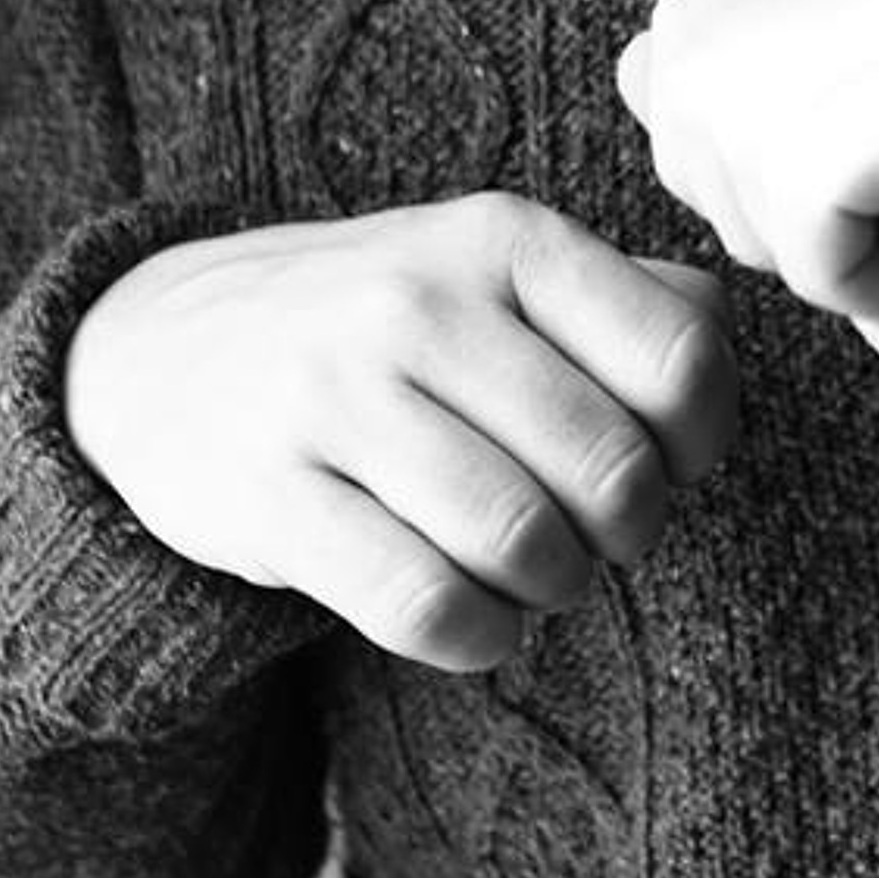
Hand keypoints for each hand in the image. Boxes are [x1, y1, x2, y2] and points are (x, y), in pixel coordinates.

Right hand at [63, 194, 736, 669]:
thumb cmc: (385, 322)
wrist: (157, 352)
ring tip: (537, 572)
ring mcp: (337, 398)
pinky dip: (480, 638)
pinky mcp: (270, 499)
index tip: (674, 459)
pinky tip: (478, 619)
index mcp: (506, 239)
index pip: (680, 357)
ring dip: (555, 588)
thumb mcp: (498, 267)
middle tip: (598, 531)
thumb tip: (720, 348)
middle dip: (630, 530)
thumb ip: (628, 295)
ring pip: (523, 543)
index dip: (705, 439)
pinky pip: (424, 606)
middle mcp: (423, 303)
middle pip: (613, 468)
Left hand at [616, 0, 878, 513]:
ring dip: (807, 245)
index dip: (728, 164)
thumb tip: (647, 54)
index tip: (853, 227)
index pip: (698, 24)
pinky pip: (817, 177)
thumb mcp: (868, 212)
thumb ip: (763, 126)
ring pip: (747, 120)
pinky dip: (847, 272)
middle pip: (700, 67)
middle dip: (753, 206)